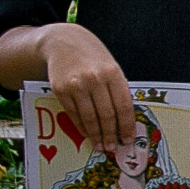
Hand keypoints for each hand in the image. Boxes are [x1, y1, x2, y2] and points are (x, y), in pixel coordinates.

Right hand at [39, 25, 136, 149]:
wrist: (62, 41)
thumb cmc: (91, 55)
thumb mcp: (110, 65)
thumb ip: (116, 88)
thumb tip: (124, 118)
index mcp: (112, 72)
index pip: (123, 105)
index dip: (127, 125)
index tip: (128, 138)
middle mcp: (95, 79)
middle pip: (107, 115)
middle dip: (111, 134)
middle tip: (113, 147)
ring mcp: (76, 85)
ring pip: (89, 118)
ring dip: (96, 135)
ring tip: (100, 145)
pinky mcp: (60, 90)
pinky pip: (73, 114)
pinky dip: (81, 127)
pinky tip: (87, 133)